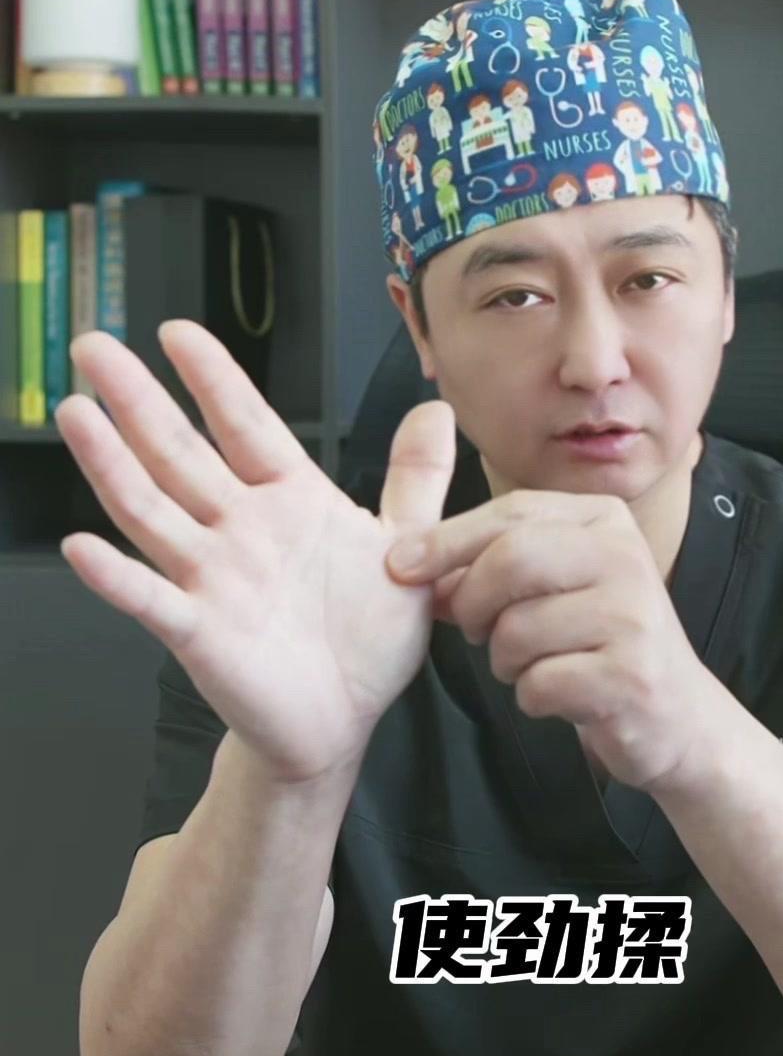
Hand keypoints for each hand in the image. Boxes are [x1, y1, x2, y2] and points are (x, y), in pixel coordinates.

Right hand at [55, 321, 458, 787]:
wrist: (343, 722)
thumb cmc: (366, 639)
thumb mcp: (406, 548)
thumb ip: (415, 480)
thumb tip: (435, 410)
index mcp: (289, 500)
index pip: (245, 424)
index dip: (213, 379)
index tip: (176, 333)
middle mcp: (239, 530)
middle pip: (180, 452)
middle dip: (137, 399)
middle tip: (93, 346)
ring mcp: (213, 578)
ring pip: (152, 509)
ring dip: (111, 464)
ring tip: (75, 412)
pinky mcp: (201, 634)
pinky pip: (152, 599)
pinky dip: (116, 576)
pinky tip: (81, 546)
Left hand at [385, 489, 715, 795]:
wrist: (676, 717)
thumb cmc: (598, 644)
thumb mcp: (555, 583)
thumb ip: (491, 563)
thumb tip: (408, 564)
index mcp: (602, 520)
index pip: (509, 514)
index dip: (446, 540)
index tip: (398, 566)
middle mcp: (624, 556)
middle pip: (511, 561)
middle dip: (473, 602)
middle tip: (473, 630)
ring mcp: (633, 616)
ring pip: (518, 629)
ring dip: (504, 661)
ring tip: (532, 666)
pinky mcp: (631, 676)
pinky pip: (540, 683)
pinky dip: (532, 697)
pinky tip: (560, 695)